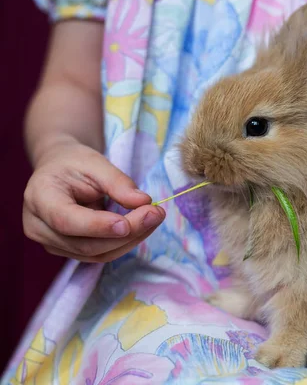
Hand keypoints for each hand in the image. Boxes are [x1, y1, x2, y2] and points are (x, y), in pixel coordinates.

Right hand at [23, 137, 164, 262]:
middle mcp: (39, 226)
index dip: (98, 226)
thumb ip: (118, 182)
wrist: (59, 170)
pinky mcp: (68, 250)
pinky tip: (143, 226)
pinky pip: (100, 254)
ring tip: (155, 217)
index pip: (66, 221)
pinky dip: (125, 242)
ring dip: (131, 240)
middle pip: (85, 244)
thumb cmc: (74, 163)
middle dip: (127, 232)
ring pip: (96, 254)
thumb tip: (143, 202)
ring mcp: (51, 243)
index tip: (127, 223)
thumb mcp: (96, 162)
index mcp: (40, 198)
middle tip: (156, 213)